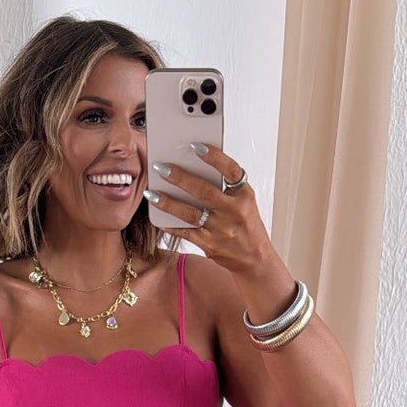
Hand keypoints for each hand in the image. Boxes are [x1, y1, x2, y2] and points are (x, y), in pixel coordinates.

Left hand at [144, 143, 273, 285]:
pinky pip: (186, 233)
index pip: (231, 171)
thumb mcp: (244, 202)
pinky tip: (159, 218)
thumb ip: (225, 187)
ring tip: (152, 193)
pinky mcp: (211, 246)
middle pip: (204, 191)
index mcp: (244, 196)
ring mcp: (222, 230)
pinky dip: (171, 225)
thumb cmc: (246, 225)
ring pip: (190, 213)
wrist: (255, 260)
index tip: (195, 146)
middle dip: (180, 178)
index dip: (214, 157)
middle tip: (161, 167)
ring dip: (168, 202)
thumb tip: (193, 168)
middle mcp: (234, 212)